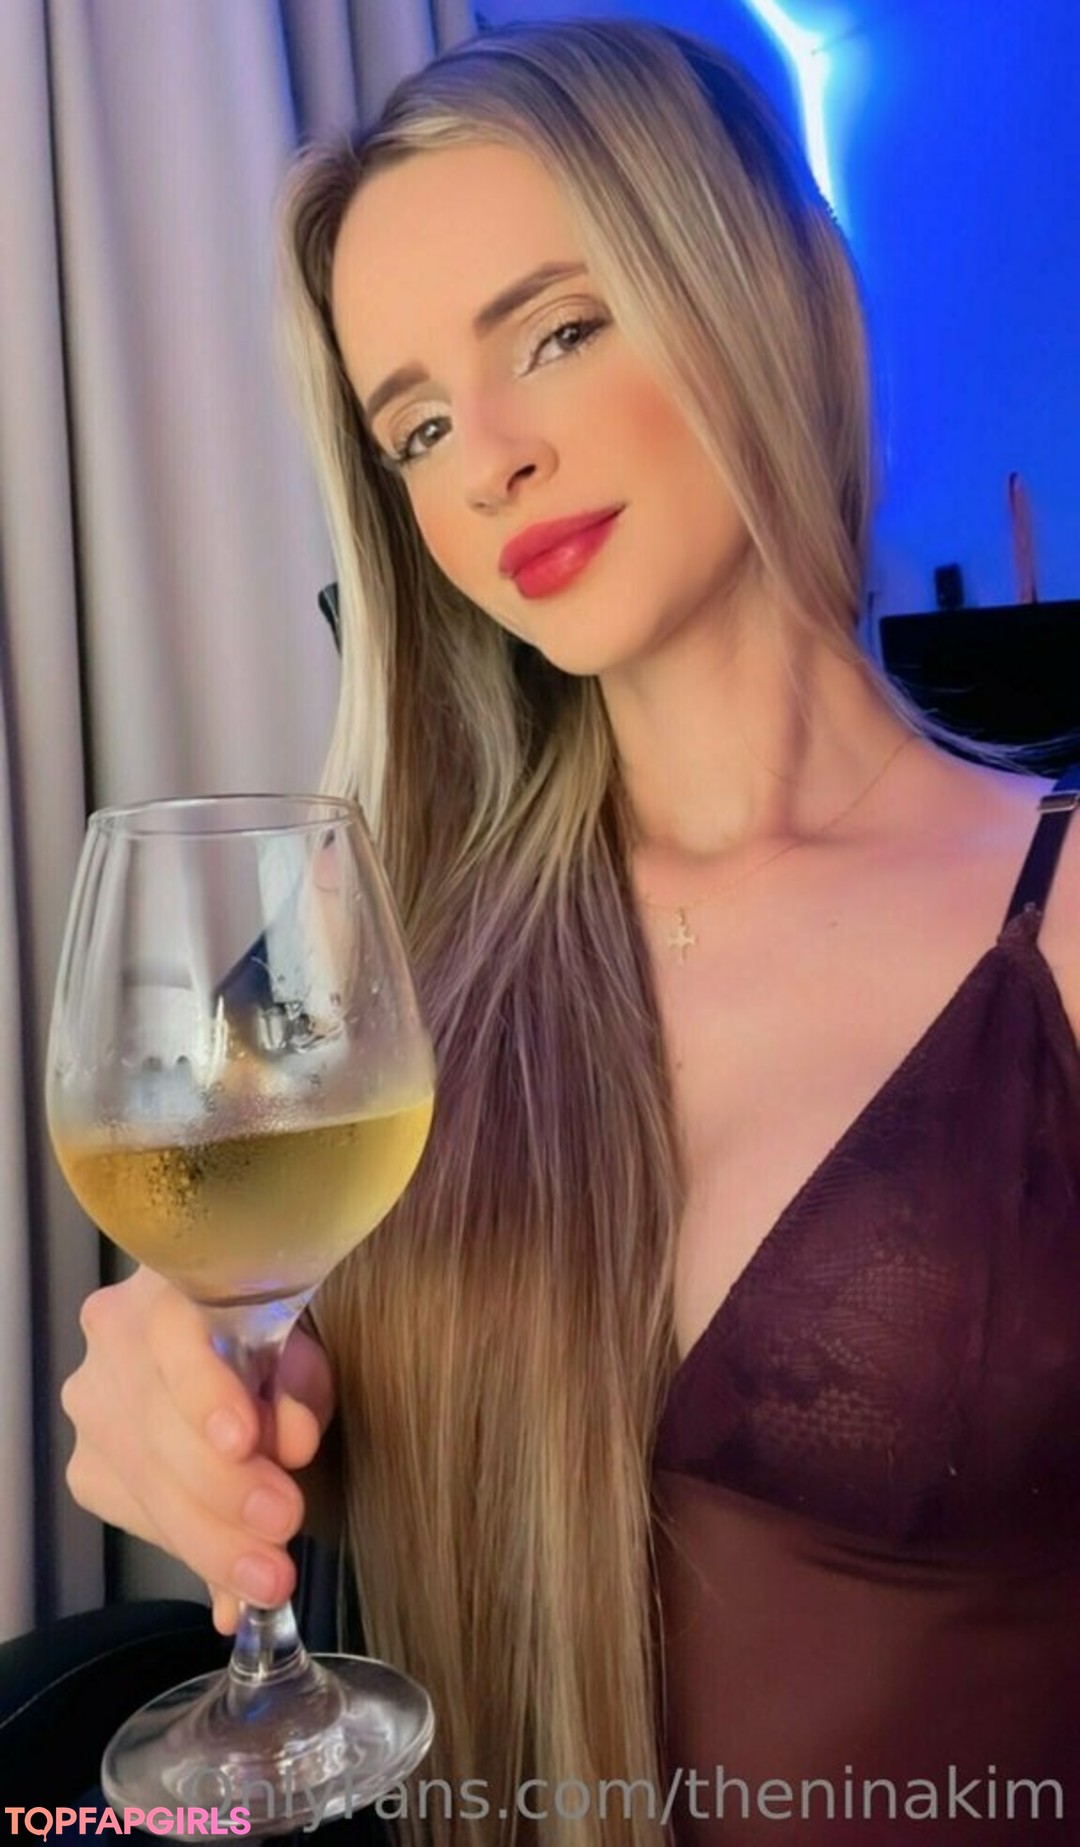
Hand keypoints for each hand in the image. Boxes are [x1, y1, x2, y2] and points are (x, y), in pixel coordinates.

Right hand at [61, 1267, 335, 1633]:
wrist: (222, 1345)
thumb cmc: (273, 1337)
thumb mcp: (303, 1349)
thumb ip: (299, 1385)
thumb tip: (291, 1443)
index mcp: (169, 1282)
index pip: (175, 1335)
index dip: (205, 1391)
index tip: (245, 1444)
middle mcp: (112, 1338)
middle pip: (154, 1424)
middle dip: (223, 1489)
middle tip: (284, 1525)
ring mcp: (91, 1404)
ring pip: (143, 1481)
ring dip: (210, 1537)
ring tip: (269, 1578)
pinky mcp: (90, 1468)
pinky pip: (138, 1516)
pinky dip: (193, 1546)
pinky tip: (234, 1577)